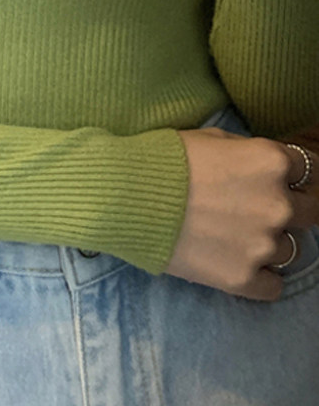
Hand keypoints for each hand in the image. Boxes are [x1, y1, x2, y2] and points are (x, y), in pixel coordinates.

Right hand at [168, 127, 318, 300]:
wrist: (125, 195)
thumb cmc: (163, 159)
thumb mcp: (211, 138)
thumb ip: (247, 153)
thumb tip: (261, 165)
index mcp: (271, 162)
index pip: (310, 169)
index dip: (293, 175)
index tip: (281, 181)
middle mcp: (277, 204)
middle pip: (312, 212)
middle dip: (291, 209)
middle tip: (258, 208)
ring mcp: (262, 244)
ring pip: (290, 250)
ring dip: (268, 242)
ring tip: (234, 235)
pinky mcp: (242, 278)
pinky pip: (274, 286)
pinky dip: (260, 277)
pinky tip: (236, 262)